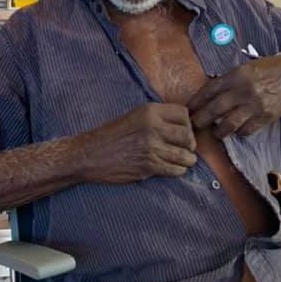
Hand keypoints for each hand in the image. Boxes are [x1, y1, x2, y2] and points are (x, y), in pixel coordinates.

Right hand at [79, 103, 196, 183]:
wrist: (90, 155)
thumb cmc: (112, 135)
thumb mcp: (135, 116)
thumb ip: (158, 117)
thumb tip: (183, 124)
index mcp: (150, 111)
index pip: (184, 114)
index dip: (187, 124)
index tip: (183, 131)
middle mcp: (153, 127)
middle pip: (188, 135)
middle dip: (190, 144)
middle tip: (186, 148)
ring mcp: (151, 147)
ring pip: (185, 155)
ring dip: (187, 159)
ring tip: (183, 160)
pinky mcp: (149, 166)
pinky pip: (175, 169)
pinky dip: (178, 170)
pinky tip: (172, 168)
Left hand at [188, 55, 280, 138]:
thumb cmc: (269, 69)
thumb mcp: (247, 67)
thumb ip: (230, 78)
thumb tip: (211, 91)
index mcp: (237, 75)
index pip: (210, 90)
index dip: (197, 100)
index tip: (189, 108)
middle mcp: (243, 91)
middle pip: (215, 108)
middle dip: (201, 119)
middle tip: (194, 125)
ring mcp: (254, 106)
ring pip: (229, 124)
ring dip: (218, 131)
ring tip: (215, 133)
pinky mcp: (264, 117)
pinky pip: (246, 130)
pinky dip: (239, 132)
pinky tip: (236, 130)